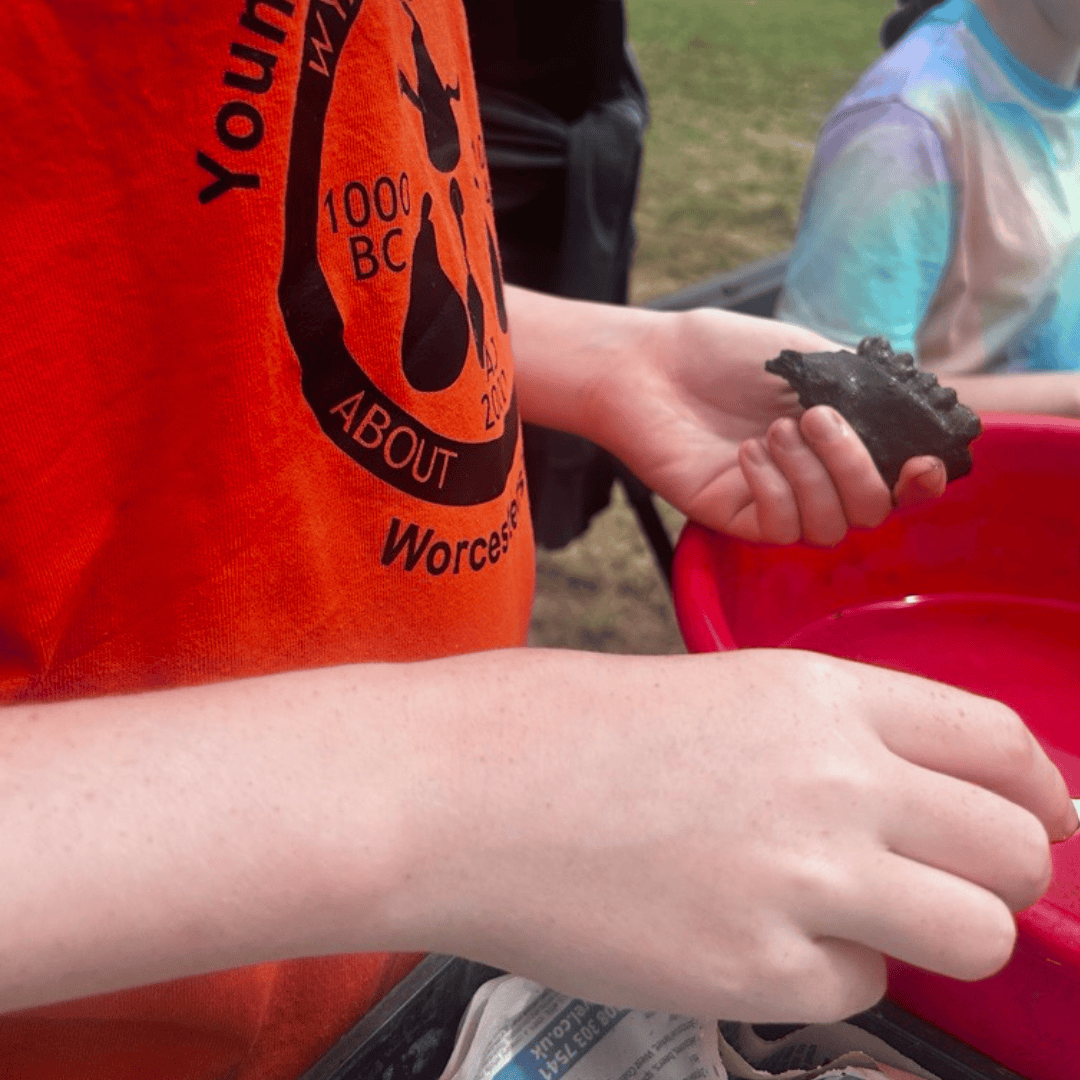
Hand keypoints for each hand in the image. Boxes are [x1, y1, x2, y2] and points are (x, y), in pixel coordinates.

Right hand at [388, 648, 1076, 1022]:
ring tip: (851, 917)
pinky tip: (750, 937)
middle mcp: (835, 782)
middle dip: (1004, 873)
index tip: (1051, 821)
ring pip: (975, 934)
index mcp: (818, 693)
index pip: (999, 741)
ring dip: (932, 933)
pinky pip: (860, 992)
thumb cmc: (559, 729)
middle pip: (1016, 848)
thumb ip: (822, 737)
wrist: (457, 790)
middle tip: (950, 882)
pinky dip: (828, 975)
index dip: (1044, 788)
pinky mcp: (758, 976)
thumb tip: (904, 797)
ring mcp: (804, 883)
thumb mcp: (711, 690)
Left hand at [589, 307, 945, 543]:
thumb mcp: (806, 358)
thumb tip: (914, 413)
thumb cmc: (722, 355)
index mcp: (840, 440)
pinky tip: (748, 452)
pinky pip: (779, 529)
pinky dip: (773, 490)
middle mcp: (814, 477)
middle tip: (815, 417)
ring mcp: (775, 501)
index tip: (922, 461)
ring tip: (774, 430)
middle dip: (854, 465)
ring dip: (812, 477)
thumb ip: (860, 388)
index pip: (899, 482)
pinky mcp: (735, 517)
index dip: (922, 483)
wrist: (653, 364)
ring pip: (829, 527)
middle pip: (871, 511)